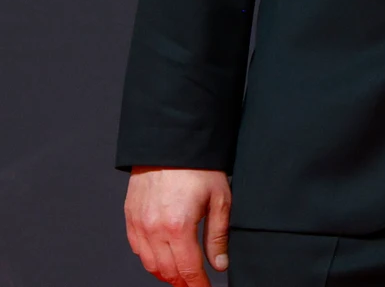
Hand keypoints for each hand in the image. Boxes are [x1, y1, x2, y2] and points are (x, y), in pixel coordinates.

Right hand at [124, 168, 231, 286]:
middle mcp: (154, 229)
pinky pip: (137, 249)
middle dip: (182, 282)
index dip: (198, 284)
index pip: (188, 269)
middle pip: (167, 271)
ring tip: (181, 277)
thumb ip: (218, 236)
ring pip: (149, 263)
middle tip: (195, 284)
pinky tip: (162, 260)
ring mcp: (139, 224)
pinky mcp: (130, 217)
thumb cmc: (199, 169)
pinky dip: (150, 260)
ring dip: (166, 274)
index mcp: (178, 226)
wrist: (171, 144)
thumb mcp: (220, 200)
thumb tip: (219, 264)